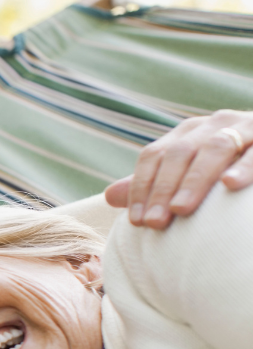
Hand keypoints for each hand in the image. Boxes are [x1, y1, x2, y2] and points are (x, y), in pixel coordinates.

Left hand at [104, 109, 252, 228]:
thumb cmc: (228, 168)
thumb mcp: (189, 174)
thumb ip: (154, 183)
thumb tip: (109, 196)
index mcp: (187, 133)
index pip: (153, 156)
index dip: (141, 187)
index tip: (136, 221)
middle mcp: (213, 124)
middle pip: (179, 153)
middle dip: (164, 189)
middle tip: (155, 223)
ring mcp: (245, 126)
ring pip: (215, 148)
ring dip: (195, 180)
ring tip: (181, 209)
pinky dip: (245, 166)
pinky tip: (231, 184)